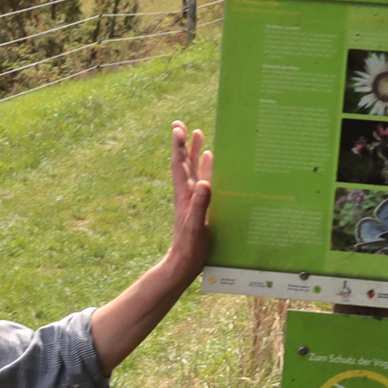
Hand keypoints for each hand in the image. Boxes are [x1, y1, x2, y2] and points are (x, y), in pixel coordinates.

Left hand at [168, 120, 213, 275]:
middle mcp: (187, 193)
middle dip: (184, 143)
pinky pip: (204, 182)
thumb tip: (203, 183)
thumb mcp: (195, 226)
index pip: (180, 165)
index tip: (178, 128)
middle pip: (185, 162)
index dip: (179, 146)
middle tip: (182, 124)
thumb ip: (199, 205)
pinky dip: (206, 169)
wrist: (184, 263)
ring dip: (195, 153)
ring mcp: (193, 198)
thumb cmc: (190, 247)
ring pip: (194, 170)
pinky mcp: (200, 205)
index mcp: (184, 195)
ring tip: (199, 135)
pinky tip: (210, 162)